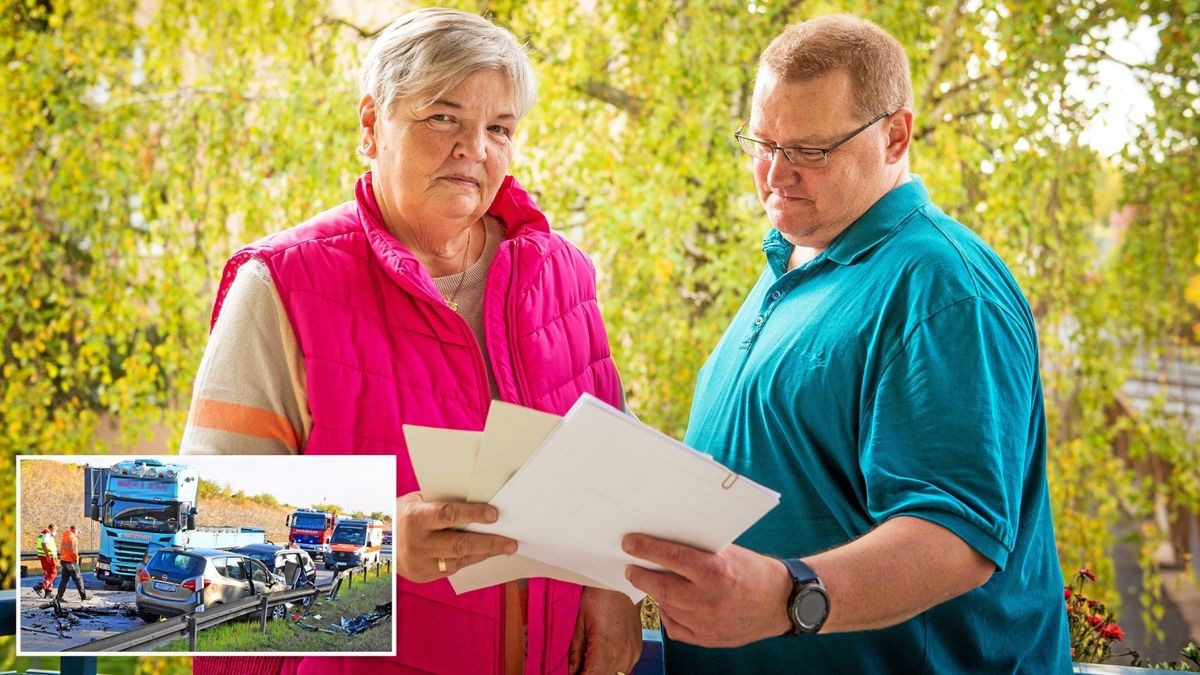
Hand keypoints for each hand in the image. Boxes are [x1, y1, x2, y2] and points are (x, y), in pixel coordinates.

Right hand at [395, 492, 517, 582]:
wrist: (378, 542)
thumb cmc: (404, 514)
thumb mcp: (418, 502)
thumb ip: (443, 503)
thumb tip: (479, 499)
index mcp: (415, 517)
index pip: (449, 515)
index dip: (474, 514)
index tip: (494, 515)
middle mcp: (416, 543)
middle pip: (460, 544)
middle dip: (489, 543)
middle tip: (510, 542)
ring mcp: (419, 563)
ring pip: (460, 560)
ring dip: (484, 554)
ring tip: (504, 548)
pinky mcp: (423, 576)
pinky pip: (453, 569)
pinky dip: (470, 560)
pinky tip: (483, 554)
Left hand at [568, 587, 641, 674]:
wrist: (621, 583)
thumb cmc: (600, 596)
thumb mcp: (580, 621)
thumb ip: (575, 651)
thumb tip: (571, 671)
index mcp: (606, 646)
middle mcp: (623, 653)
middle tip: (578, 669)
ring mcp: (632, 653)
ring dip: (601, 673)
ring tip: (588, 665)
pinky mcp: (637, 650)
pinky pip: (624, 669)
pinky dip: (612, 669)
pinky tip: (602, 661)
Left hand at [622, 534, 790, 647]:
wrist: (782, 602)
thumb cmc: (755, 571)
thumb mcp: (729, 552)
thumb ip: (698, 551)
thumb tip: (663, 543)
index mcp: (715, 571)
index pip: (671, 556)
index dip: (646, 548)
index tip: (629, 544)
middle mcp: (709, 599)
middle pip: (661, 587)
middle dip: (641, 575)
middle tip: (632, 568)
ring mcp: (708, 623)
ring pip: (666, 608)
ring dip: (655, 594)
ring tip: (650, 582)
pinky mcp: (709, 639)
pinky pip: (675, 628)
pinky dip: (669, 614)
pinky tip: (669, 604)